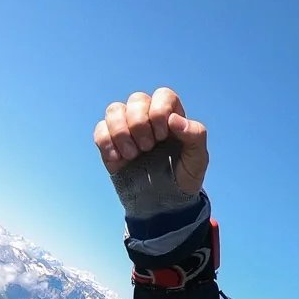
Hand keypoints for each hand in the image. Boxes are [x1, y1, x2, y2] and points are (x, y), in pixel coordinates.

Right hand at [94, 88, 208, 195]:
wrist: (164, 202)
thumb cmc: (183, 177)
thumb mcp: (198, 159)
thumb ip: (195, 136)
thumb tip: (174, 119)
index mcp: (170, 115)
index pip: (163, 95)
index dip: (159, 112)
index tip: (163, 136)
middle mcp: (147, 116)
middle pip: (136, 99)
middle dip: (140, 124)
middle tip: (148, 148)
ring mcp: (127, 129)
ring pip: (114, 110)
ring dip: (122, 132)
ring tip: (133, 155)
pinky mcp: (110, 143)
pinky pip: (100, 130)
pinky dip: (107, 142)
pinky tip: (119, 159)